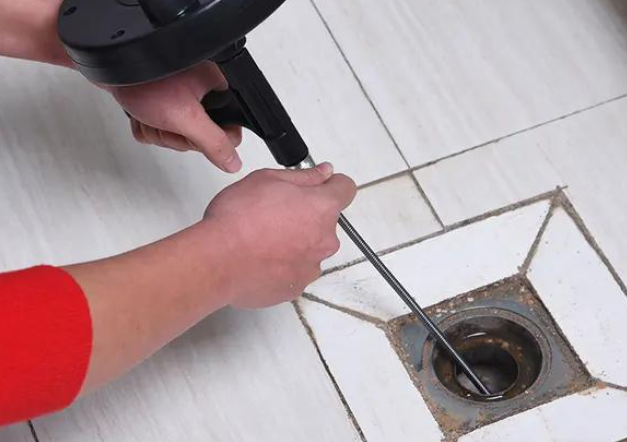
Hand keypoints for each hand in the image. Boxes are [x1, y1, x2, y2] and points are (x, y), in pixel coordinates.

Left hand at [108, 62, 243, 172]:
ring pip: (176, 135)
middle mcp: (201, 91)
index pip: (227, 133)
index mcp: (217, 88)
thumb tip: (233, 162)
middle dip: (174, 134)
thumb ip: (214, 143)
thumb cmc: (144, 81)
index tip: (188, 129)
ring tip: (149, 112)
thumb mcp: (186, 118)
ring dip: (158, 130)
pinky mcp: (160, 101)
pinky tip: (142, 112)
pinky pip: (160, 130)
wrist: (109, 69)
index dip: (203, 139)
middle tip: (165, 118)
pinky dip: (147, 127)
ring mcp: (180, 96)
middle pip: (199, 137)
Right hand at [204, 163, 356, 307]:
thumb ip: (304, 176)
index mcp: (322, 208)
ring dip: (295, 242)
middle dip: (306, 216)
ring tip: (263, 238)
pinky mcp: (295, 287)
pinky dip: (282, 264)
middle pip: (325, 222)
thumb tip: (323, 173)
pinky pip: (295, 270)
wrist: (217, 261)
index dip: (331, 185)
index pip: (345, 189)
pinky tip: (260, 258)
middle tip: (275, 212)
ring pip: (310, 248)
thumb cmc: (238, 219)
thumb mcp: (267, 179)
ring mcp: (311, 267)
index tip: (318, 186)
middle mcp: (324, 240)